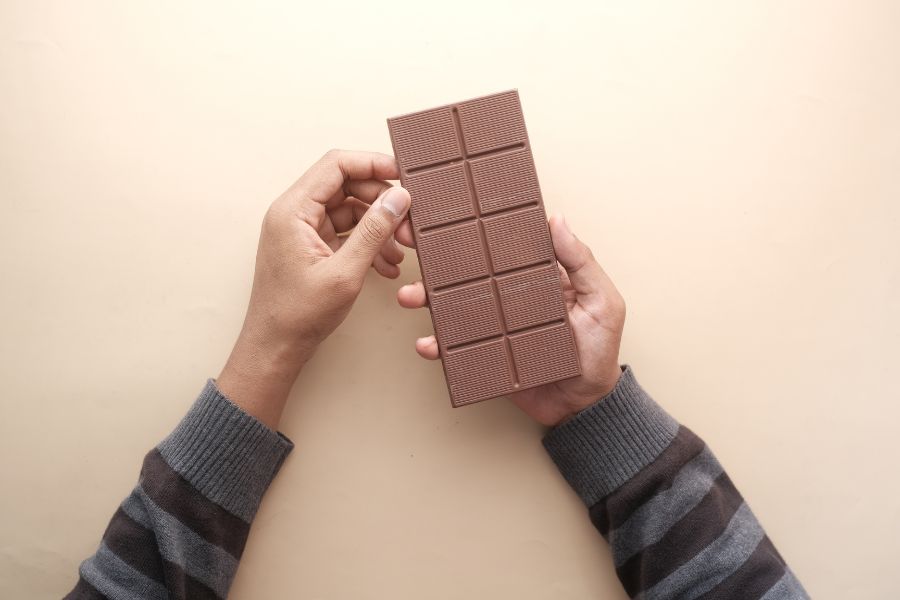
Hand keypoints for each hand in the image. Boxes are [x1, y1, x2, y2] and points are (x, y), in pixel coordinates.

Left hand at [218, 150, 410, 427]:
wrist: (275, 348)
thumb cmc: (298, 315)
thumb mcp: (345, 272)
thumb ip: (374, 230)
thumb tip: (399, 198)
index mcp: (293, 210)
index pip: (337, 165)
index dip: (373, 164)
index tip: (404, 175)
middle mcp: (294, 213)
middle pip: (347, 186)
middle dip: (382, 203)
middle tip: (408, 224)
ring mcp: (302, 230)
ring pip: (350, 210)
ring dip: (379, 226)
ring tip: (402, 250)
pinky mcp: (310, 246)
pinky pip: (345, 232)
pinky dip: (368, 243)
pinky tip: (387, 264)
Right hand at [395, 215, 624, 426]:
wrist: (585, 405)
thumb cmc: (599, 351)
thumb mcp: (601, 301)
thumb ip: (582, 262)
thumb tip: (557, 219)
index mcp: (532, 276)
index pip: (499, 245)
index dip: (473, 227)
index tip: (447, 210)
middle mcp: (505, 296)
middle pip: (465, 271)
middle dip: (434, 256)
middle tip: (410, 238)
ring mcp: (491, 325)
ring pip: (450, 306)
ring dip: (425, 297)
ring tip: (411, 295)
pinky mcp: (482, 355)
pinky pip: (453, 348)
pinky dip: (436, 346)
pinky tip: (426, 343)